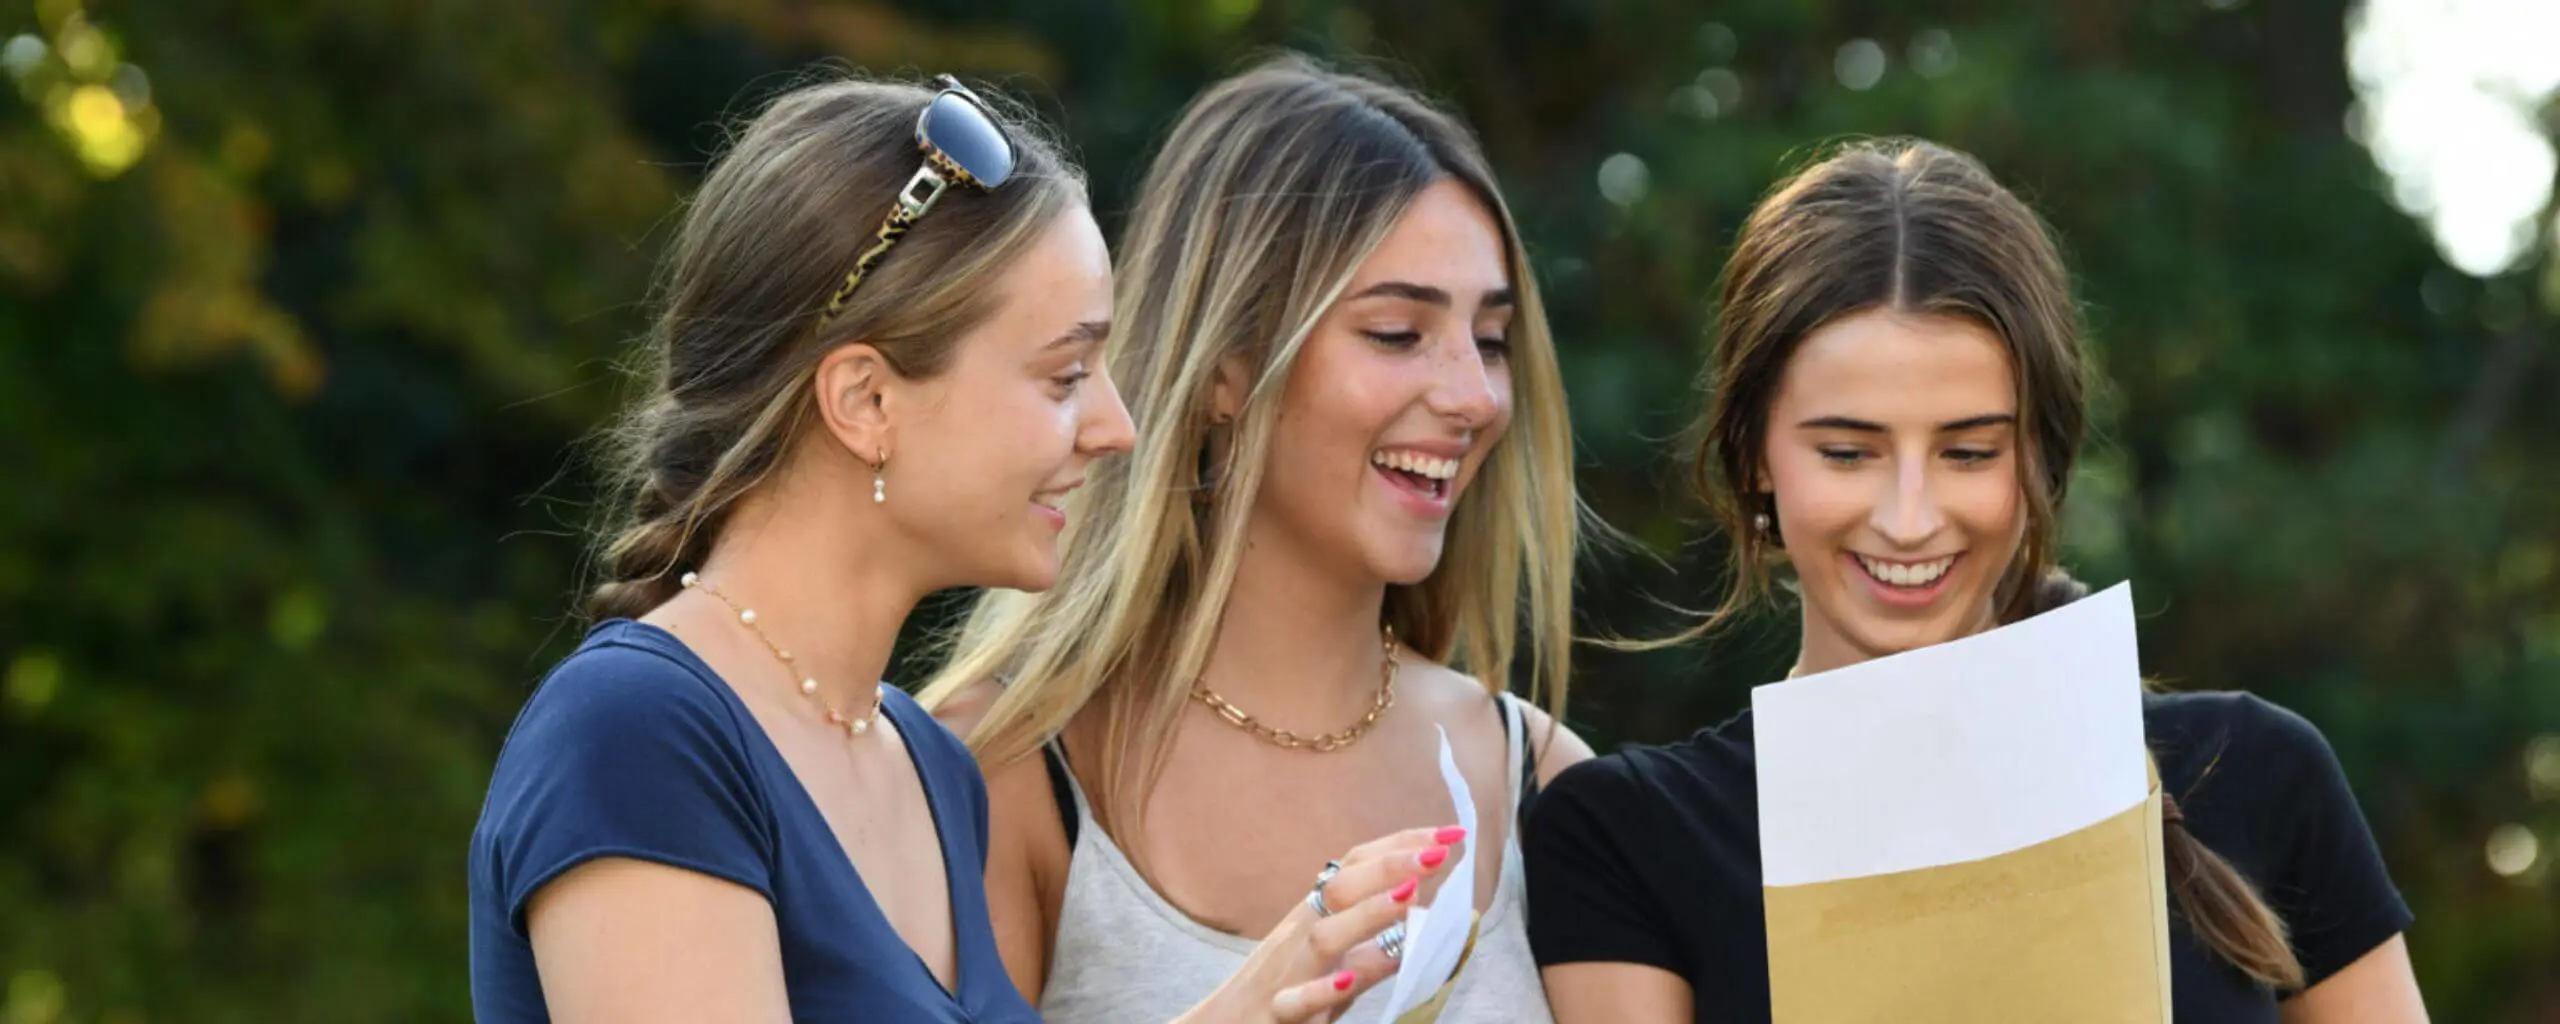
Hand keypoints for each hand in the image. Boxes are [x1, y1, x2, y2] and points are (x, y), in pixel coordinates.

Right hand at [1180, 824, 1466, 1023]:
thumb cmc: (1286, 991)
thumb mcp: (1336, 965)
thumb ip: (1375, 947)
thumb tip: (1424, 924)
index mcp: (1314, 916)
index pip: (1356, 867)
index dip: (1399, 846)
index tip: (1447, 833)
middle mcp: (1299, 935)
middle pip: (1340, 889)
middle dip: (1389, 866)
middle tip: (1438, 852)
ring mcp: (1287, 973)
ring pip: (1322, 938)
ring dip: (1366, 916)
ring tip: (1408, 897)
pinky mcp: (1278, 1014)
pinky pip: (1297, 1000)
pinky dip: (1323, 989)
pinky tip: (1351, 980)